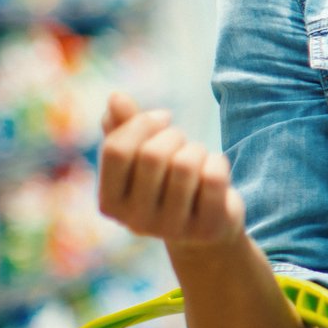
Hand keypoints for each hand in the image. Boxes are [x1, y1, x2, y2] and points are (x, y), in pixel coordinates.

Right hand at [98, 92, 244, 246]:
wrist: (203, 227)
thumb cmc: (166, 182)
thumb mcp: (140, 155)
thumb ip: (123, 126)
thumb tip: (116, 97)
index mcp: (110, 203)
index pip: (116, 150)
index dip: (142, 123)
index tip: (163, 118)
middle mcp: (136, 222)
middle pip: (152, 155)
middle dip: (174, 136)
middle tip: (182, 143)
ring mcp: (172, 230)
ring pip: (185, 165)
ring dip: (197, 149)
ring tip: (198, 158)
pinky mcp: (207, 229)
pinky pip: (214, 177)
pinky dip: (218, 163)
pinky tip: (214, 171)